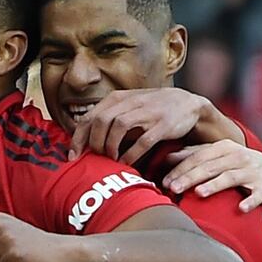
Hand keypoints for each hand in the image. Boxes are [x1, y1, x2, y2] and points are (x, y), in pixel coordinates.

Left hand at [69, 88, 207, 163]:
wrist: (188, 103)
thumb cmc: (151, 109)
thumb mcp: (127, 107)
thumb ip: (107, 118)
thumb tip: (81, 139)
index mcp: (118, 99)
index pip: (89, 117)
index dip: (78, 138)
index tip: (73, 157)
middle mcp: (131, 102)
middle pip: (100, 121)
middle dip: (94, 143)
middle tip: (96, 157)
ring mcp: (148, 112)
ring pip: (118, 127)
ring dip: (110, 146)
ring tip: (110, 159)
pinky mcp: (163, 125)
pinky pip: (142, 141)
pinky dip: (131, 154)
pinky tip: (125, 163)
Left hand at [162, 140, 261, 210]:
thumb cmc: (238, 165)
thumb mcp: (218, 157)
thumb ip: (194, 155)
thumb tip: (166, 158)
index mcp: (223, 148)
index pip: (198, 157)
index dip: (180, 169)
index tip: (165, 181)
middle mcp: (238, 157)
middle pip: (210, 167)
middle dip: (191, 177)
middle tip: (174, 188)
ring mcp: (252, 171)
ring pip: (230, 177)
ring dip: (215, 185)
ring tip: (199, 193)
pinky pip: (257, 195)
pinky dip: (250, 201)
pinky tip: (241, 208)